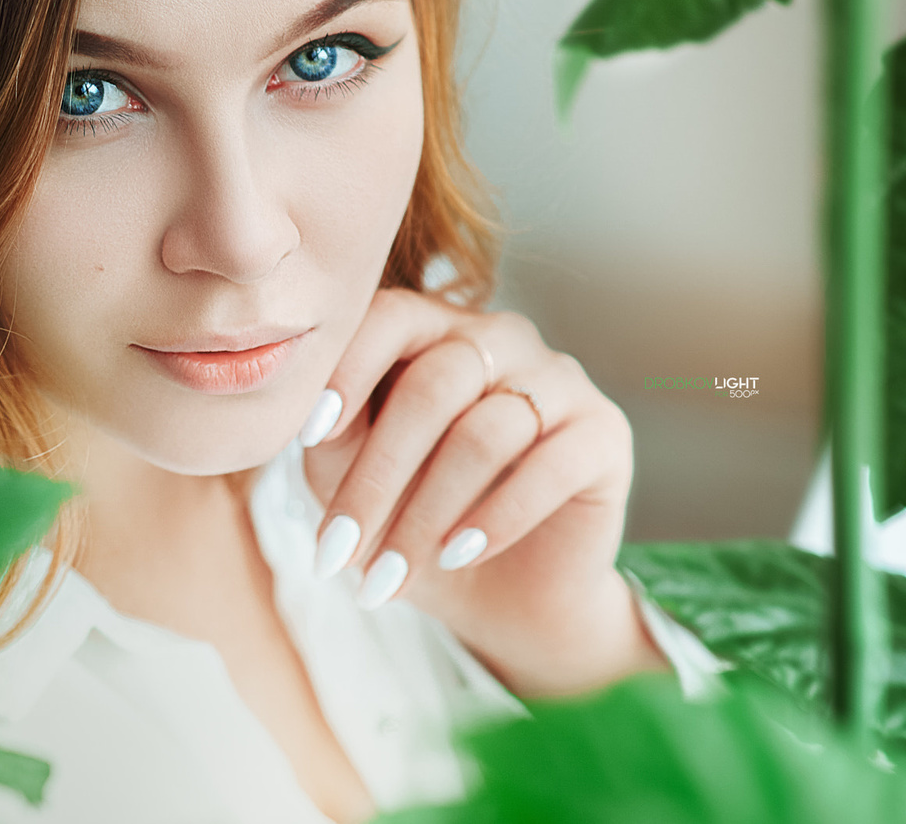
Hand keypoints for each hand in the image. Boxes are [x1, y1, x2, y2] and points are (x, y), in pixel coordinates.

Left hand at [299, 288, 666, 696]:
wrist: (498, 591)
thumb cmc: (409, 515)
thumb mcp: (350, 473)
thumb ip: (331, 433)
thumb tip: (305, 414)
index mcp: (432, 329)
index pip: (389, 317)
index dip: (345, 370)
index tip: (307, 436)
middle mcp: (499, 339)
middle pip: (433, 387)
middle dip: (377, 477)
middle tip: (337, 550)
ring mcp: (558, 380)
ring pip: (485, 433)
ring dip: (427, 514)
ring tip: (389, 574)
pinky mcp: (604, 433)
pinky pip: (551, 465)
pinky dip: (496, 517)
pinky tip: (456, 557)